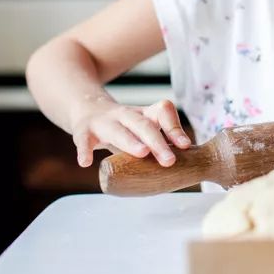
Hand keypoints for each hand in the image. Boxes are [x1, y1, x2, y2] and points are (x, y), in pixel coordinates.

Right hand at [70, 97, 190, 167]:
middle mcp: (126, 115)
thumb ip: (162, 142)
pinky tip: (86, 162)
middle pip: (143, 125)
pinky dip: (84, 150)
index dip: (174, 128)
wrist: (88, 107)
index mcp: (144, 114)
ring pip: (118, 130)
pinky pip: (84, 140)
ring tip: (142, 153)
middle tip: (170, 160)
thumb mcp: (144, 127)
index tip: (186, 146)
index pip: (162, 113)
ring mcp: (105, 122)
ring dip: (130, 141)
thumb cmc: (125, 126)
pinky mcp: (84, 131)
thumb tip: (190, 166)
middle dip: (157, 142)